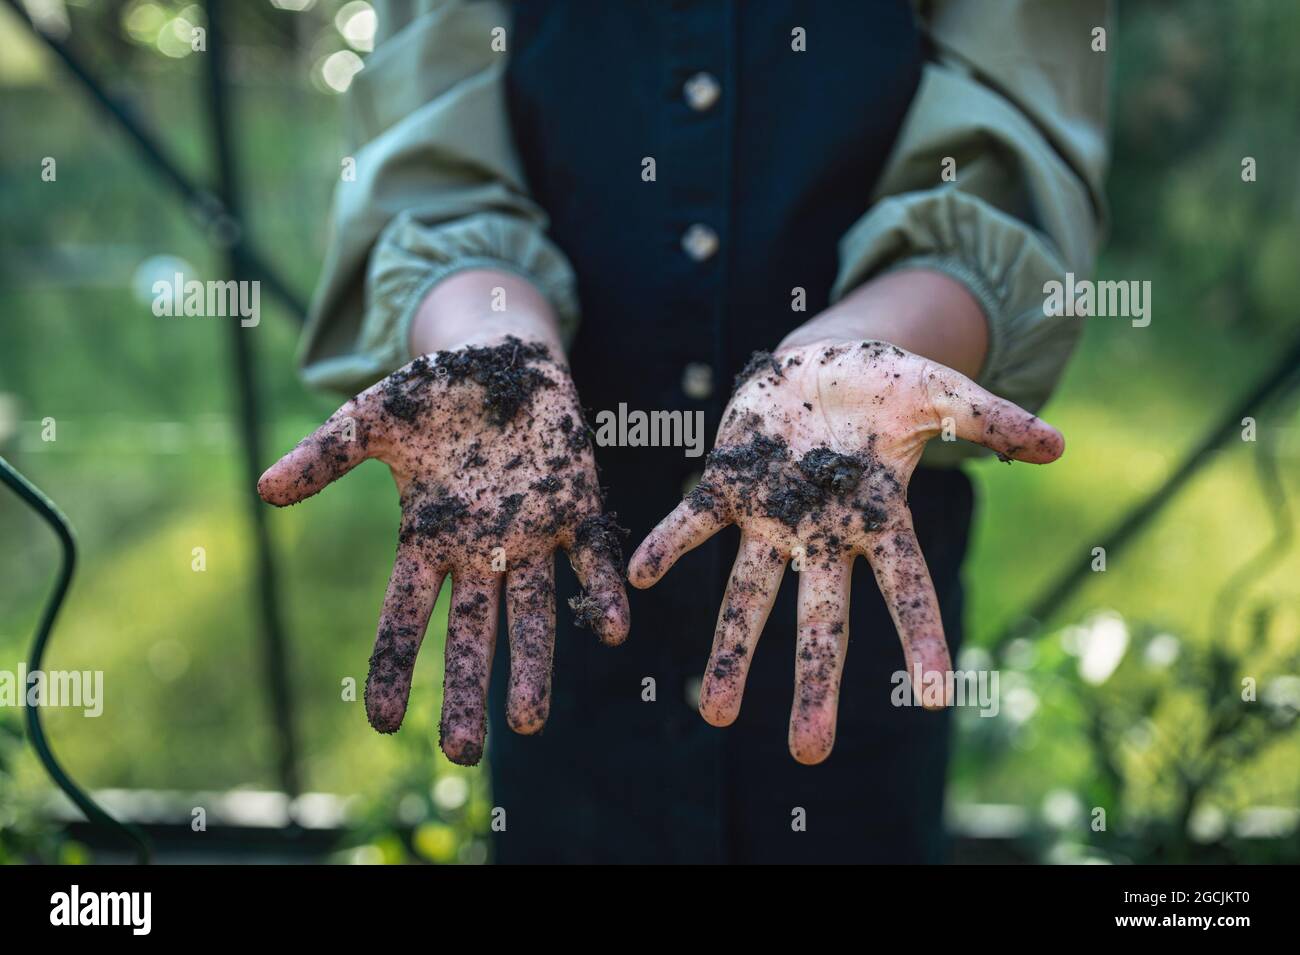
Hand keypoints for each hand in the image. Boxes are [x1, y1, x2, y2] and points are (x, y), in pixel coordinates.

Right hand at [258, 336, 630, 765]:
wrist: (502, 354)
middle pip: (471, 632)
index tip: (383, 722)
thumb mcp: (371, 419)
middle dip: (467, 689)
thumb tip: (263, 489)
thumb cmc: (433, 392)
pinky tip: (611, 631)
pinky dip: (599, 593)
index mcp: (428, 539)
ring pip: (533, 612)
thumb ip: (325, 455)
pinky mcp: (578, 509)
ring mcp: (532, 535)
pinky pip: (590, 560)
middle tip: (463, 752)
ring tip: (530, 721)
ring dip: (534, 663)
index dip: (395, 666)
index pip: (406, 617)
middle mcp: (481, 551)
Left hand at [628, 340, 1062, 763]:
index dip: (921, 638)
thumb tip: (1060, 445)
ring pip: (749, 592)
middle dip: (814, 680)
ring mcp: (771, 515)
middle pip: (821, 618)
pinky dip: (667, 546)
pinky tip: (636, 575)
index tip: (936, 697)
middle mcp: (822, 533)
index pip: (906, 588)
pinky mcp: (727, 484)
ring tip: (715, 713)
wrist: (819, 362)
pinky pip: (693, 520)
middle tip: (807, 751)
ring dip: (731, 648)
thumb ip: (992, 422)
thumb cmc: (885, 386)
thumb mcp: (943, 395)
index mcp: (877, 519)